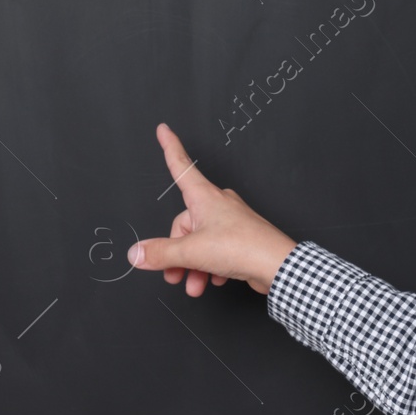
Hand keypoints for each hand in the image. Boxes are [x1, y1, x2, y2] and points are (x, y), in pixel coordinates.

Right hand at [129, 123, 297, 296]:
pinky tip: (213, 281)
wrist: (277, 265)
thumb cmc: (244, 247)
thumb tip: (137, 253)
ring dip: (193, 266)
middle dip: (177, 253)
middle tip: (173, 274)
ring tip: (194, 285)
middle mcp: (217, 204)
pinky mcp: (239, 239)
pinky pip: (215, 250)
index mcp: (204, 196)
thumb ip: (161, 253)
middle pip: (183, 223)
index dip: (170, 146)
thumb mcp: (192, 251)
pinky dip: (210, 267)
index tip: (164, 130)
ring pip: (199, 242)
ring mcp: (229, 221)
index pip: (180, 165)